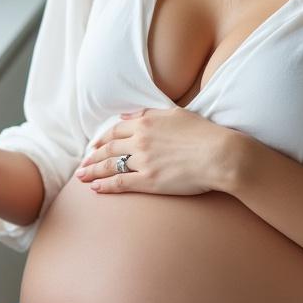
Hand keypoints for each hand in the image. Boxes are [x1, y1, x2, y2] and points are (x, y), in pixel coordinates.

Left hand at [74, 107, 238, 195]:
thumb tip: (126, 116)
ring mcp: (142, 161)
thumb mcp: (176, 115)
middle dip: (93, 156)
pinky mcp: (148, 180)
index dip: (102, 138)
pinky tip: (95, 189)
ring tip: (82, 176)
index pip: (116, 131)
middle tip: (83, 164)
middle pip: (109, 148)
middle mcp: (139, 140)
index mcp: (146, 122)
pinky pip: (120, 183)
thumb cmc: (205, 134)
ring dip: (93, 171)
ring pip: (110, 166)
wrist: (220, 155)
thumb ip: (149, 114)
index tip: (94, 145)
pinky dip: (105, 185)